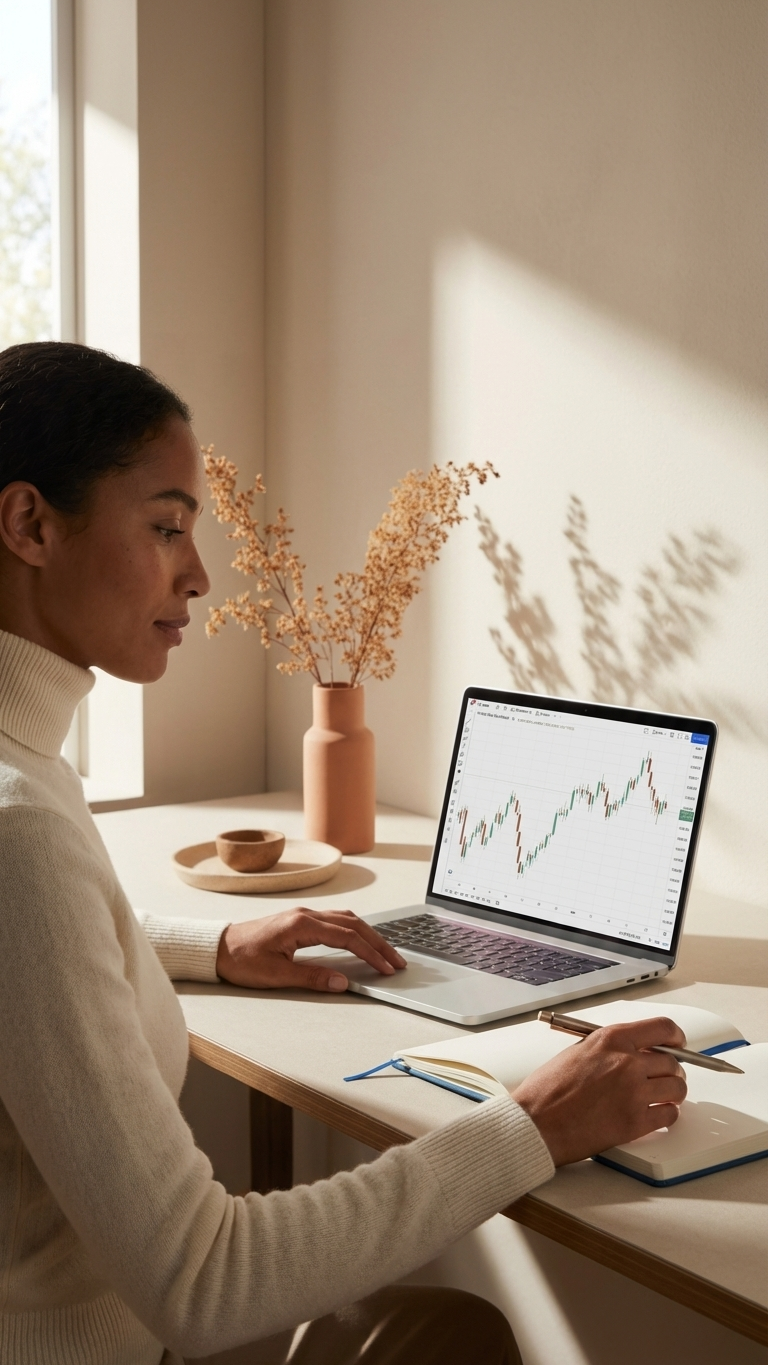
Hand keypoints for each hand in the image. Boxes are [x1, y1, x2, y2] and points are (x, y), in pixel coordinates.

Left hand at [215, 907, 406, 992]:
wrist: (217, 947)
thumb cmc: (241, 959)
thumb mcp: (276, 975)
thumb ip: (311, 977)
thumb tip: (342, 981)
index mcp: (302, 925)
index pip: (347, 936)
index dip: (371, 953)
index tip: (387, 967)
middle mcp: (306, 915)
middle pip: (353, 924)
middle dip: (378, 942)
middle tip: (397, 961)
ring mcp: (303, 915)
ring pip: (346, 919)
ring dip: (368, 934)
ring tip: (385, 952)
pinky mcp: (299, 921)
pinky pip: (335, 920)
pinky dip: (354, 930)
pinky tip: (361, 940)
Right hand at [512, 1017, 687, 1165]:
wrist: (537, 1123)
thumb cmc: (547, 1090)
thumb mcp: (578, 1051)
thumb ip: (610, 1048)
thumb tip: (636, 1051)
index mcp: (611, 1039)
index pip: (662, 1028)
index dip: (676, 1037)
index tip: (678, 1044)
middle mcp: (626, 1062)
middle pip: (672, 1062)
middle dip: (671, 1070)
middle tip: (664, 1077)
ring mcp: (634, 1093)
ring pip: (677, 1089)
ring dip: (673, 1093)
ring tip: (662, 1097)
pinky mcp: (636, 1122)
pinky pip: (669, 1116)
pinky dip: (666, 1115)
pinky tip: (655, 1114)